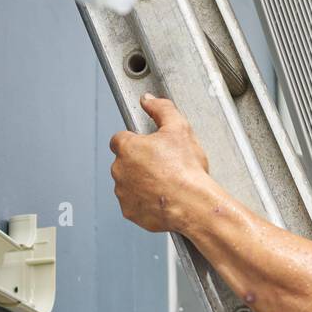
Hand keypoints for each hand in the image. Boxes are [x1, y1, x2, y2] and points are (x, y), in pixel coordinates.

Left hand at [109, 95, 211, 232]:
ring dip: (142, 180)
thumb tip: (149, 99)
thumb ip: (161, 109)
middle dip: (140, 161)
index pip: (120, 138)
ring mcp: (123, 192)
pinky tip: (163, 195)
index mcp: (128, 148)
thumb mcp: (179, 128)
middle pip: (125, 161)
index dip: (136, 139)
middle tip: (164, 162)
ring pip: (129, 182)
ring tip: (166, 180)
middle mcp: (119, 170)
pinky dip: (145, 199)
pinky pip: (134, 202)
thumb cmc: (185, 169)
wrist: (191, 203)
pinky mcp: (129, 211)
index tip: (149, 144)